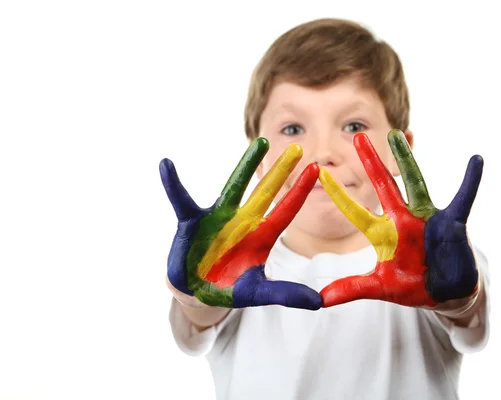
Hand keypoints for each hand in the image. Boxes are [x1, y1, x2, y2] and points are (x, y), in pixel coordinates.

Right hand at [160, 138, 321, 309]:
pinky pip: (181, 199)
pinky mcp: (192, 221)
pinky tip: (166, 165)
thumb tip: (318, 302)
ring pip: (234, 185)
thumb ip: (284, 294)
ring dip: (247, 164)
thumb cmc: (229, 287)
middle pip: (265, 191)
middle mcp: (243, 221)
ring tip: (261, 143)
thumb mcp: (257, 292)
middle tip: (298, 148)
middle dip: (281, 171)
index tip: (317, 169)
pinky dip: (173, 184)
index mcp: (260, 236)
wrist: (196, 293)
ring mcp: (218, 217)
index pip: (285, 211)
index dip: (300, 191)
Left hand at [318, 130, 482, 308]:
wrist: (446, 294)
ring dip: (406, 160)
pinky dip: (471, 181)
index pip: (356, 212)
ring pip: (416, 183)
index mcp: (384, 234)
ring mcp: (427, 218)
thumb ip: (352, 288)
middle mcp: (403, 219)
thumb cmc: (413, 286)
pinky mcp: (452, 223)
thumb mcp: (381, 287)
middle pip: (384, 186)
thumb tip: (320, 300)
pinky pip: (464, 198)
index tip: (320, 174)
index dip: (339, 195)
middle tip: (357, 136)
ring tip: (397, 135)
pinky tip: (476, 160)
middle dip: (371, 163)